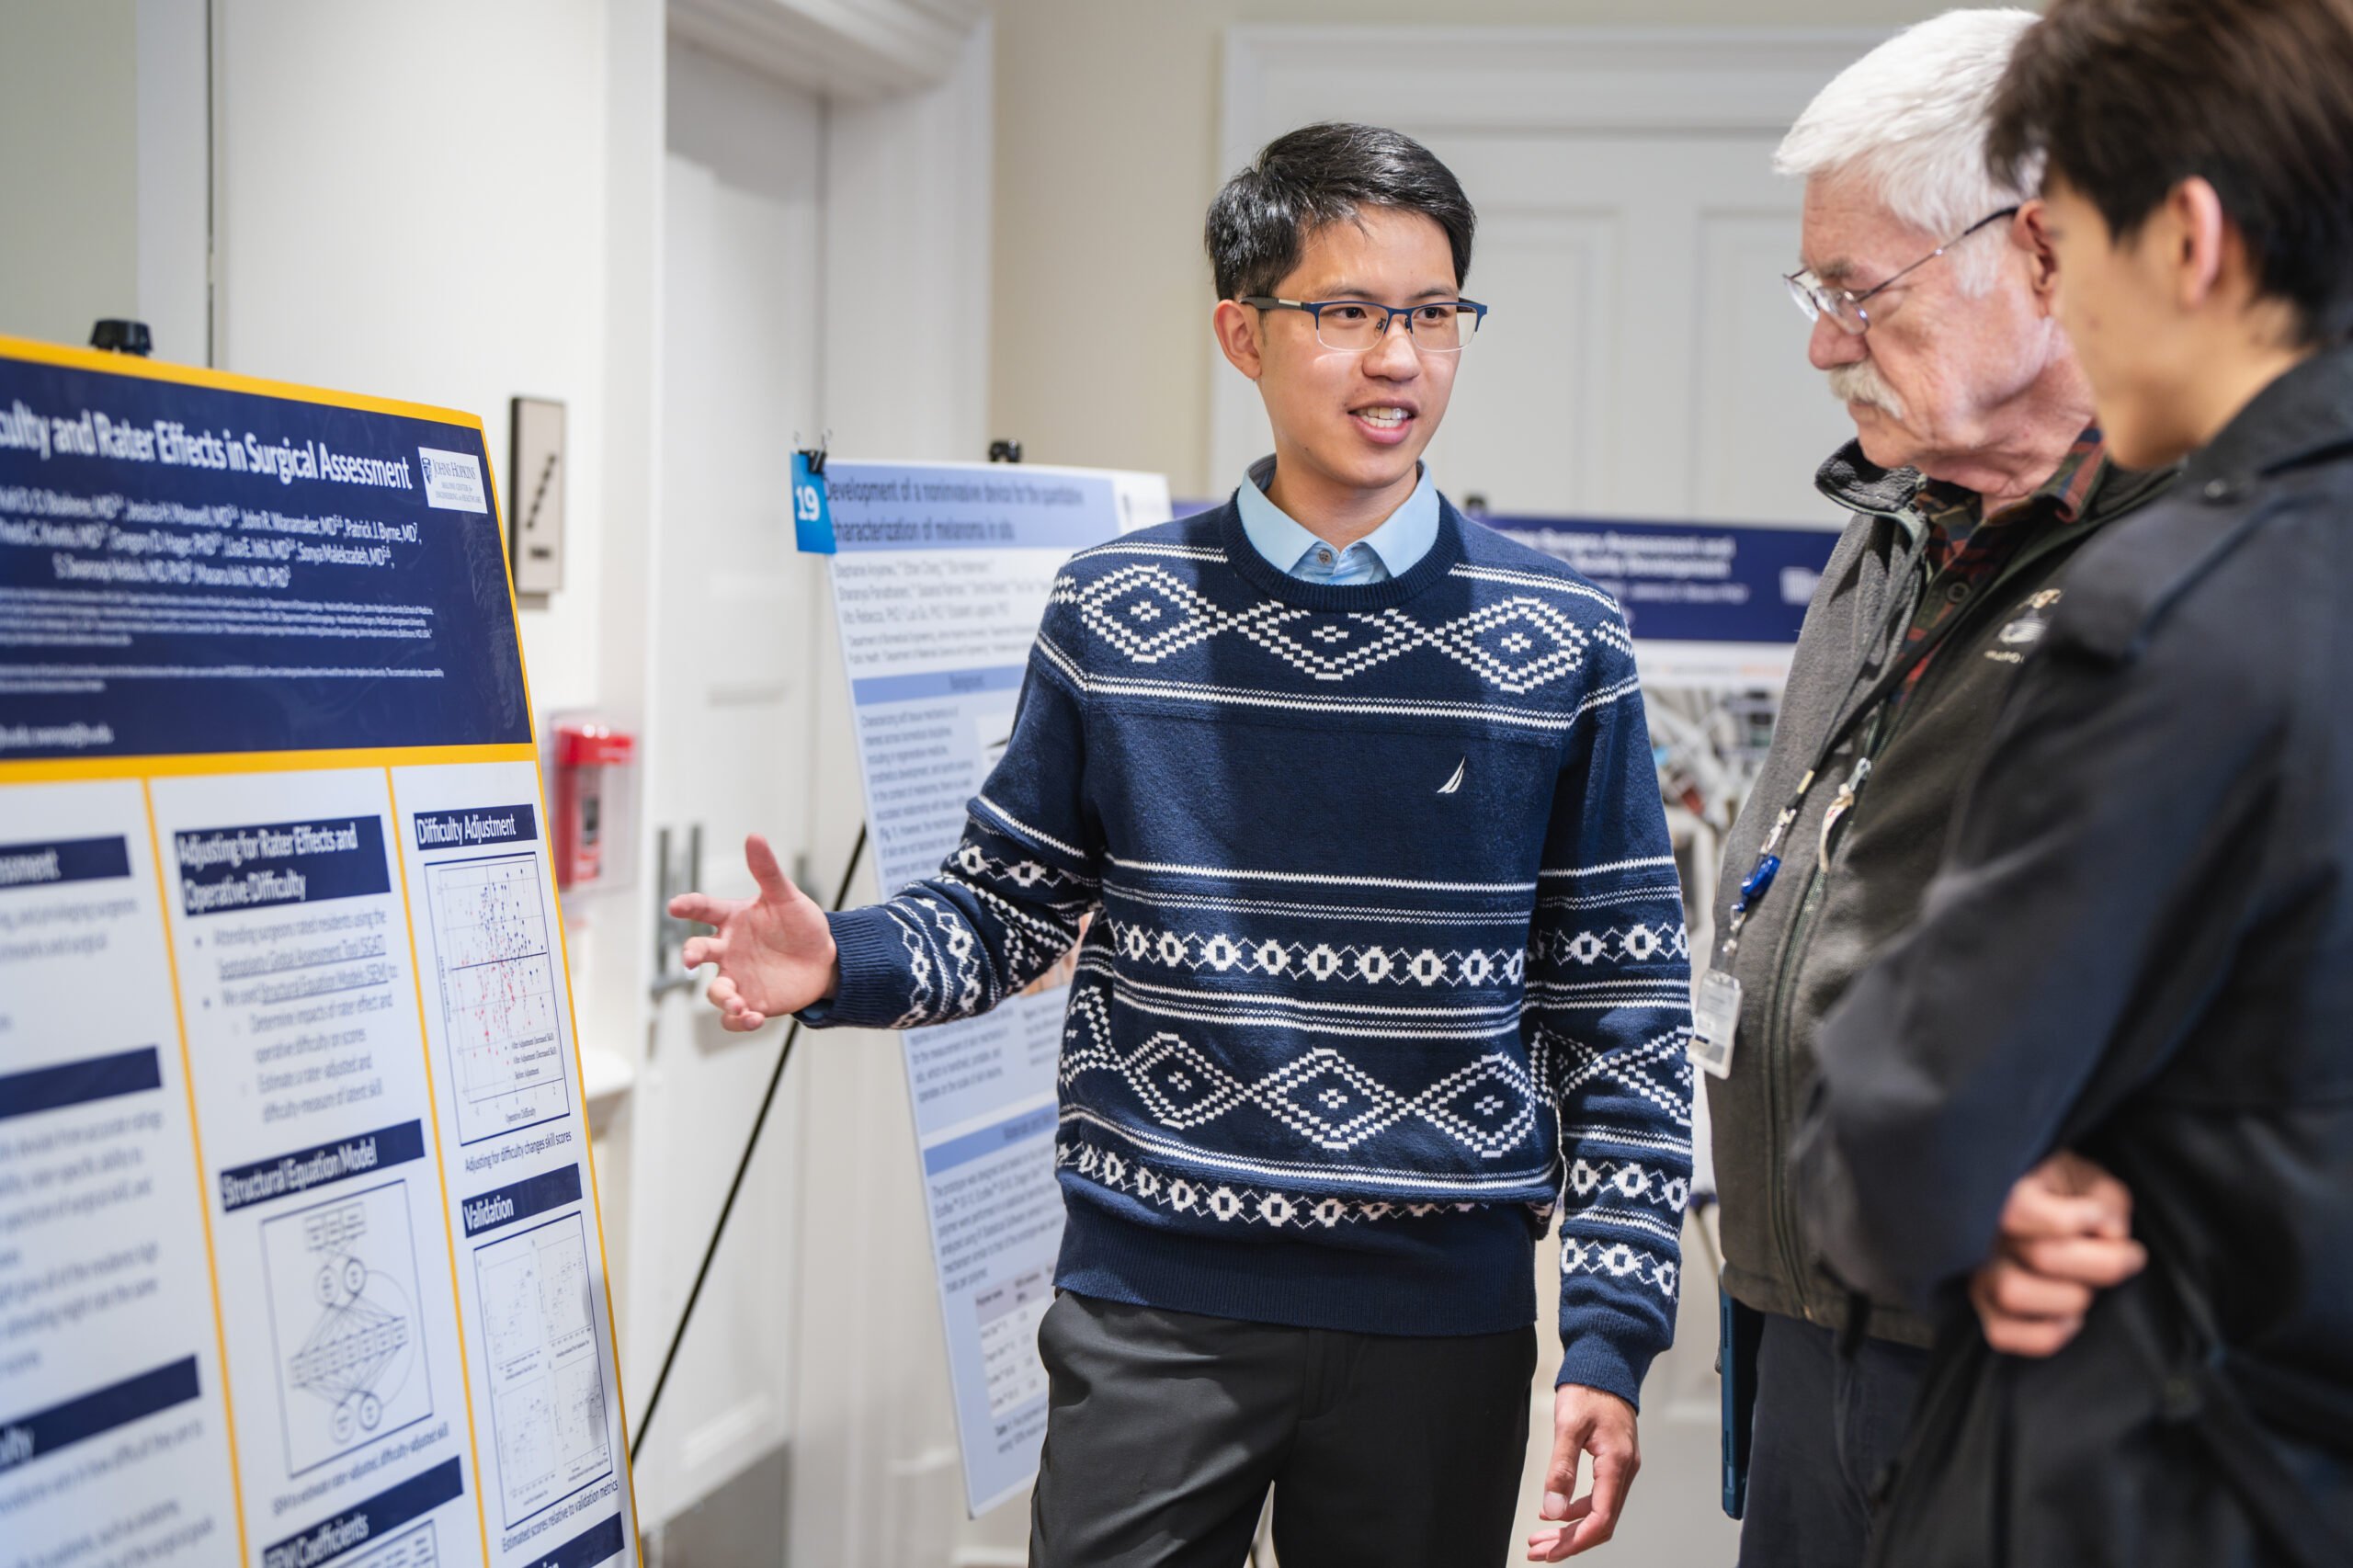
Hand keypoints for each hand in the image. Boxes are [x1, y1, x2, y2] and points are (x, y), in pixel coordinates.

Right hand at [667, 834, 839, 1030]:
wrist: (824, 960)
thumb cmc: (801, 925)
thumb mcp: (788, 897)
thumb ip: (768, 871)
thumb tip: (754, 836)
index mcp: (733, 920)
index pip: (704, 909)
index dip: (688, 906)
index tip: (675, 905)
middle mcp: (728, 949)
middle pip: (699, 950)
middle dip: (692, 954)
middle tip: (692, 959)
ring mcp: (737, 977)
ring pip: (715, 990)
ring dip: (721, 997)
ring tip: (738, 1003)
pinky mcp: (750, 1001)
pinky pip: (732, 1016)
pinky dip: (738, 1020)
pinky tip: (753, 1018)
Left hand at [1527, 1383, 1638, 1560]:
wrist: (1605, 1366)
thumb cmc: (1589, 1389)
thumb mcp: (1569, 1425)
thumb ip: (1562, 1468)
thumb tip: (1552, 1508)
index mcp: (1617, 1464)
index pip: (1601, 1518)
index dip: (1576, 1541)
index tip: (1551, 1553)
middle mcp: (1624, 1471)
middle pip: (1600, 1521)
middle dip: (1569, 1541)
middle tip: (1538, 1551)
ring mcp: (1621, 1468)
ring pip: (1598, 1511)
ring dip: (1570, 1528)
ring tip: (1540, 1537)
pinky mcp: (1613, 1463)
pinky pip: (1597, 1497)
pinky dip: (1574, 1509)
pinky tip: (1553, 1512)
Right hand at [1970, 1151, 2147, 1357]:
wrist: (2034, 1203)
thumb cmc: (2063, 1192)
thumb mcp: (2089, 1178)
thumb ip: (2106, 1200)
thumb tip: (2112, 1233)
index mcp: (2005, 1191)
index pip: (2022, 1207)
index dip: (2079, 1217)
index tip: (2105, 1219)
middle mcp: (1983, 1231)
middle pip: (2041, 1256)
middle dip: (2100, 1264)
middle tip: (2127, 1258)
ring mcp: (1978, 1269)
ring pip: (2012, 1294)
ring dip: (2068, 1297)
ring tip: (2089, 1288)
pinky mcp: (1983, 1304)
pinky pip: (2001, 1333)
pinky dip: (2043, 1335)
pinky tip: (2071, 1319)